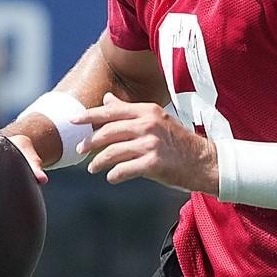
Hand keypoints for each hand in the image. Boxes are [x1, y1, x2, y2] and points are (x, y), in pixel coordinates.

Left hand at [74, 92, 216, 191]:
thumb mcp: (156, 120)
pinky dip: (114, 174)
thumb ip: (130, 111)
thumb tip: (107, 99)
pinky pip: (124, 169)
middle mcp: (148, 124)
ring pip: (113, 152)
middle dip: (90, 142)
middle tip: (80, 150)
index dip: (90, 115)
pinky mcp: (154, 163)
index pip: (112, 111)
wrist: (204, 162)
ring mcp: (151, 144)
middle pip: (108, 131)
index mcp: (148, 111)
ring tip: (93, 168)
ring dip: (99, 162)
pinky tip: (111, 177)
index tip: (73, 120)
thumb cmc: (177, 142)